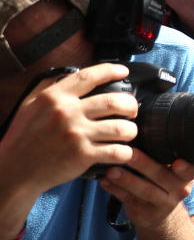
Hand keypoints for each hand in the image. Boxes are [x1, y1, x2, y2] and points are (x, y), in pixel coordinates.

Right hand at [0, 64, 137, 194]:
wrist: (16, 169)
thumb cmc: (23, 138)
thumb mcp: (30, 105)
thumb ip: (49, 87)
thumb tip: (69, 74)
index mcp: (54, 97)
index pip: (89, 76)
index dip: (111, 71)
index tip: (123, 72)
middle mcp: (67, 113)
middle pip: (115, 102)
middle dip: (131, 105)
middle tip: (132, 110)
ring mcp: (77, 134)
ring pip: (122, 128)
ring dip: (131, 130)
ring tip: (128, 133)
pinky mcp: (83, 155)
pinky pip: (118, 152)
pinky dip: (126, 152)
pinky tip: (122, 152)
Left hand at [98, 150, 193, 229]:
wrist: (160, 215)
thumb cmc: (163, 184)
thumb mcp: (173, 173)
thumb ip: (165, 158)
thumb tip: (140, 129)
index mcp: (185, 177)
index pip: (189, 171)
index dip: (185, 168)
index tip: (177, 162)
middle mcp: (177, 191)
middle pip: (161, 177)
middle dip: (145, 165)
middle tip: (129, 153)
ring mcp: (160, 204)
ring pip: (145, 191)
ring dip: (127, 180)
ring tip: (112, 170)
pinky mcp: (143, 212)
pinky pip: (127, 199)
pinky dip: (114, 189)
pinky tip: (104, 181)